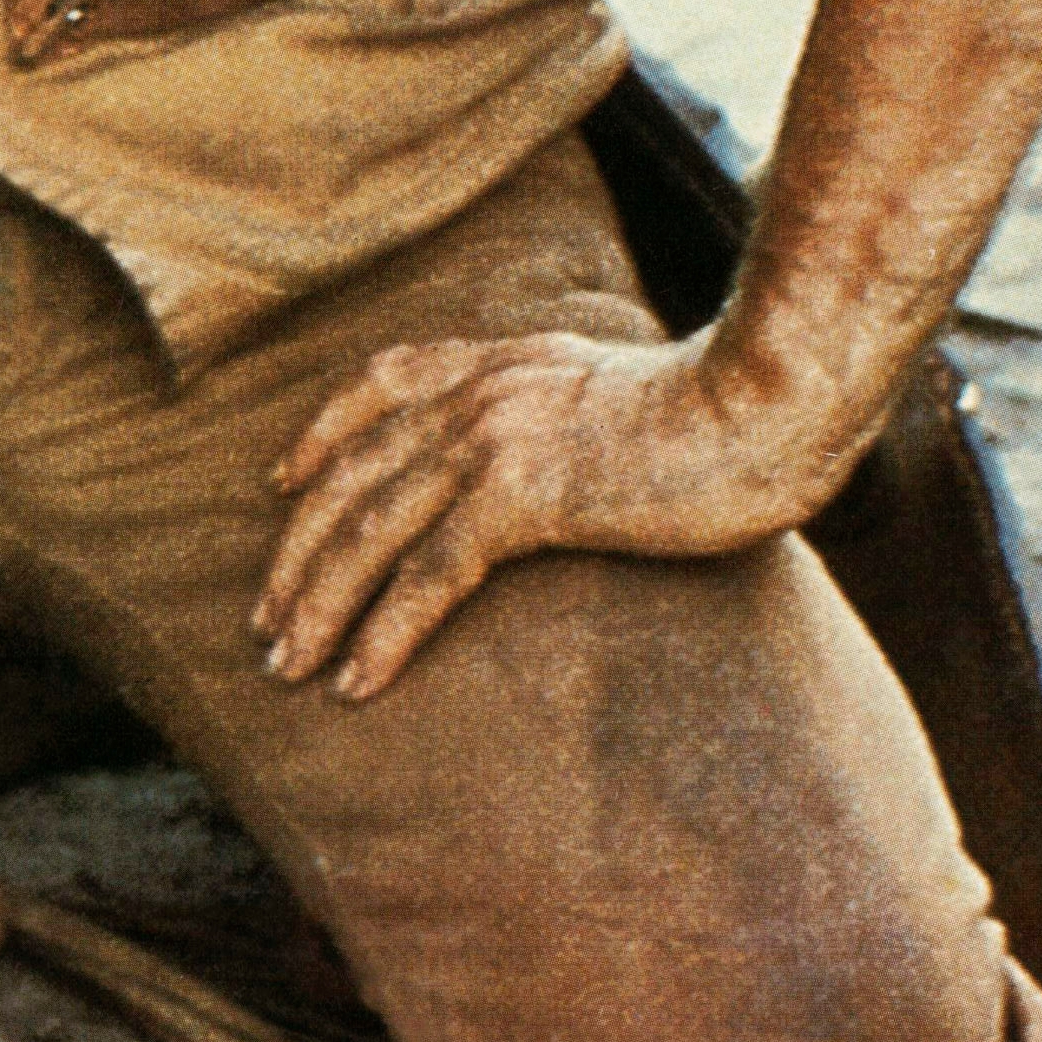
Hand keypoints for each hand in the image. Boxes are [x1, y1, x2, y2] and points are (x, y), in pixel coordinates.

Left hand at [249, 327, 859, 700]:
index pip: (379, 383)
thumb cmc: (731, 412)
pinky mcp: (526, 494)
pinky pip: (430, 573)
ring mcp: (495, 438)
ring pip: (371, 528)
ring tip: (286, 663)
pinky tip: (357, 680)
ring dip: (318, 603)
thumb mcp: (623, 389)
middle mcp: (480, 392)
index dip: (321, 435)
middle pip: (352, 473)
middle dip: (298, 551)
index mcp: (501, 361)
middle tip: (265, 617)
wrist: (776, 399)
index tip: (281, 483)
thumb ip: (571, 410)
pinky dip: (384, 631)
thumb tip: (571, 450)